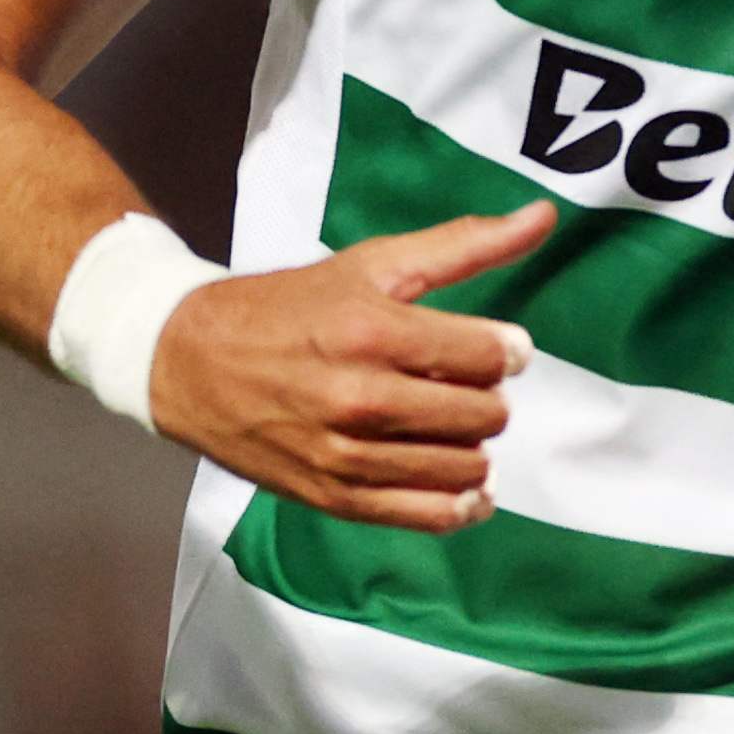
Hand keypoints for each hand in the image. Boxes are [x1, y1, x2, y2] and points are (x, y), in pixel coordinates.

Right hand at [149, 203, 551, 529]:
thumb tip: (544, 216)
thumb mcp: (372, 264)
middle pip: (484, 416)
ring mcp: (346, 455)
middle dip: (488, 398)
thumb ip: (465, 244)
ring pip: (463, 469)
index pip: (489, 356)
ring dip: (473, 448)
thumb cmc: (290, 307)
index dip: (506, 350)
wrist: (189, 361)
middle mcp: (360, 397)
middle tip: (462, 384)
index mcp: (372, 330)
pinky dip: (459, 504)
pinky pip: (427, 516)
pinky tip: (467, 486)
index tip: (496, 347)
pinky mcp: (334, 497)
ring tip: (453, 426)